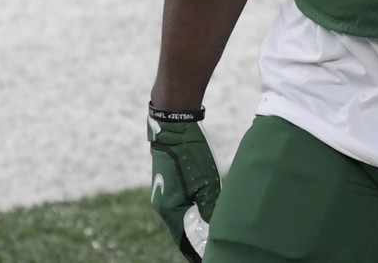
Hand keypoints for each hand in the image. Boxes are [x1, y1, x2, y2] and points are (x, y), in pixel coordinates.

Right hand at [147, 106, 218, 261]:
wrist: (174, 128)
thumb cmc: (191, 155)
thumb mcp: (206, 183)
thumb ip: (209, 209)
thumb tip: (213, 231)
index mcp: (170, 210)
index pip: (184, 241)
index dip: (196, 252)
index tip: (209, 257)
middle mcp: (163, 207)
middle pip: (182, 232)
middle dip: (197, 241)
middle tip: (215, 248)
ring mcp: (164, 195)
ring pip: (182, 219)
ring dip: (196, 227)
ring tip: (211, 235)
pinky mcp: (168, 185)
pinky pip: (181, 206)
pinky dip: (193, 213)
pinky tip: (204, 213)